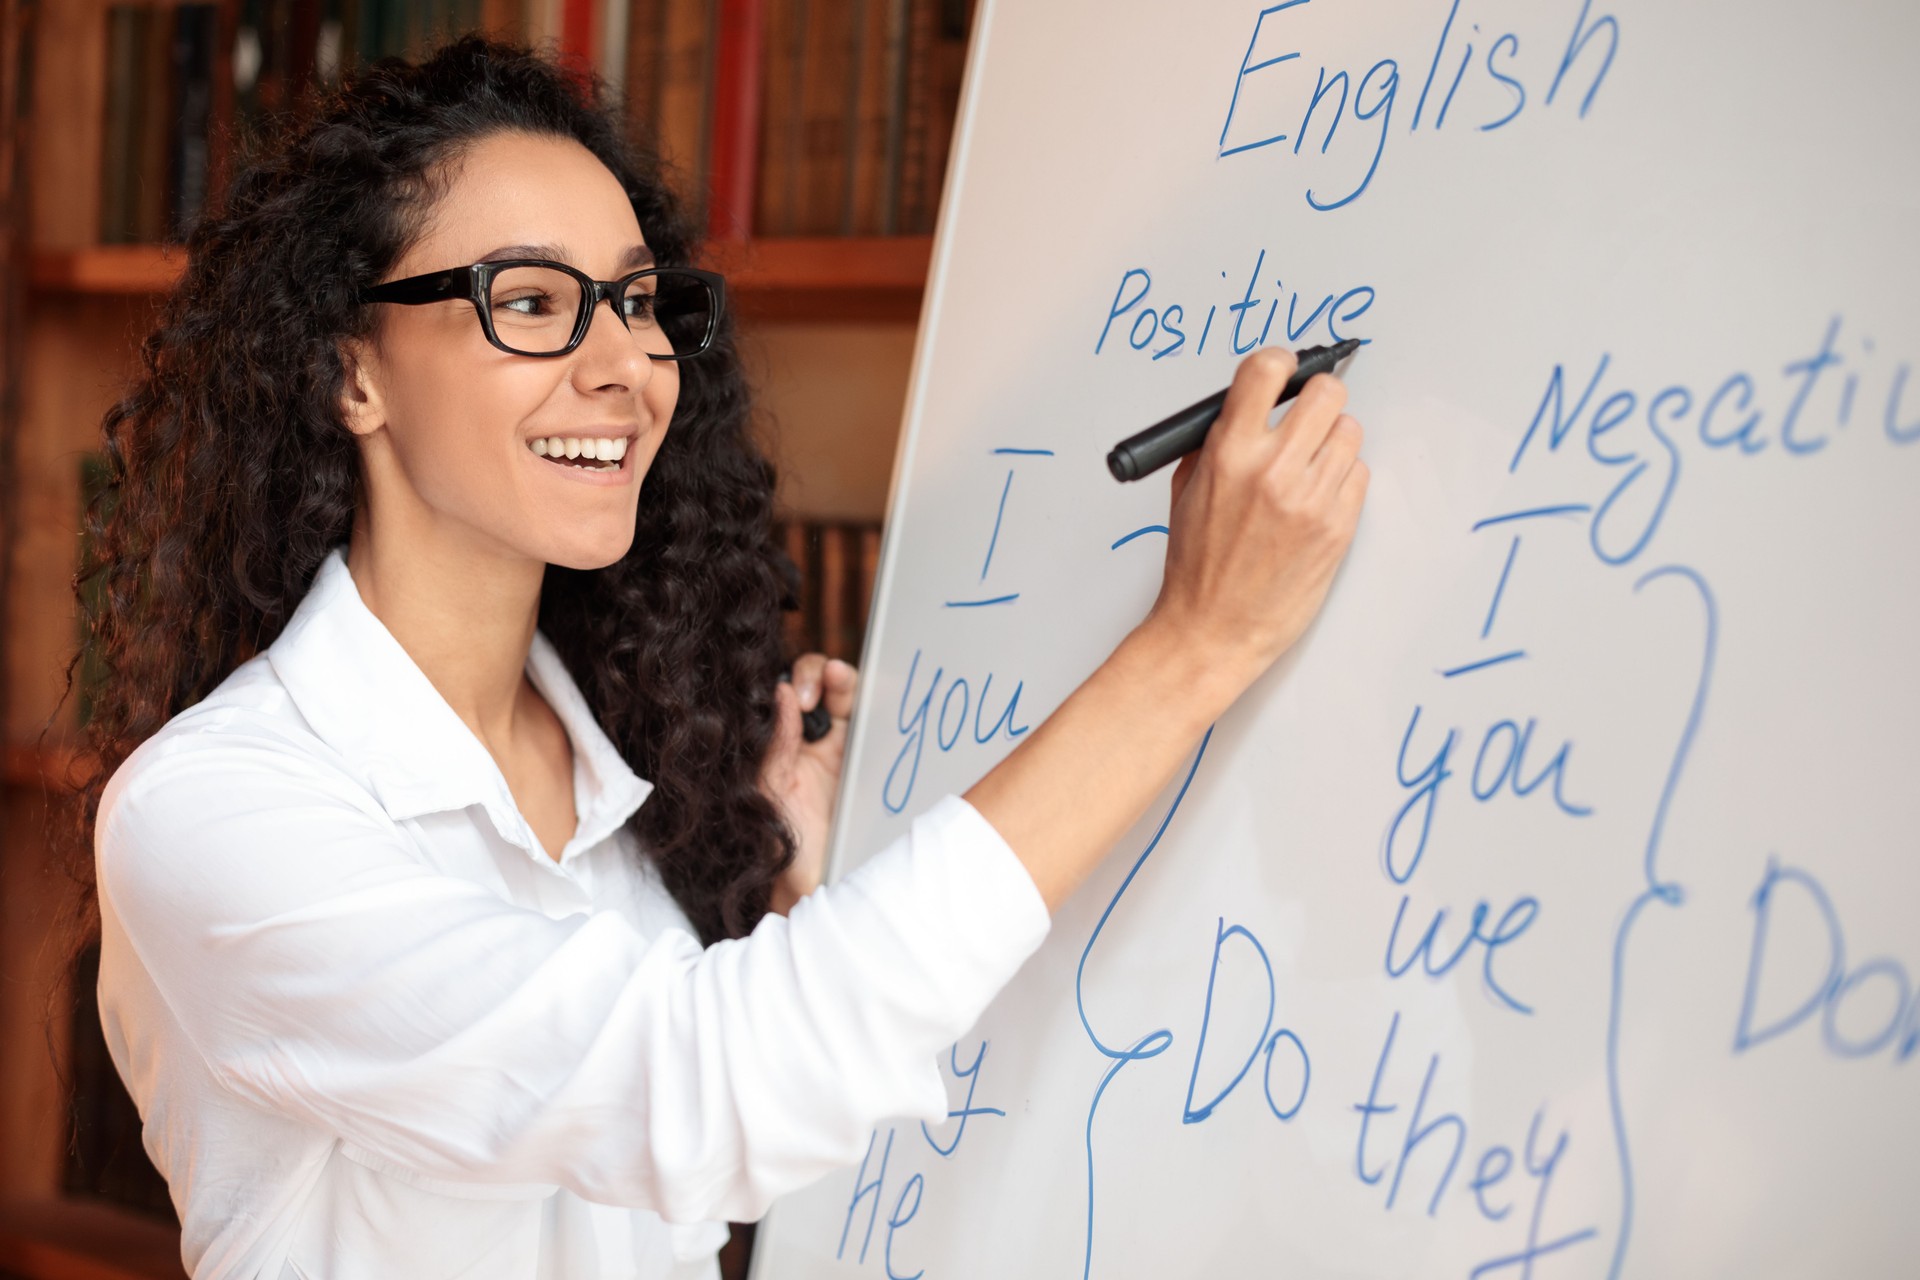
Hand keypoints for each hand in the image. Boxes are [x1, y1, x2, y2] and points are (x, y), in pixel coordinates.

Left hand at [759, 653, 857, 913]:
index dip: (793, 681)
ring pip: (854, 701)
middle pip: (824, 686)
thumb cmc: (782, 846)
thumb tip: (783, 696)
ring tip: (839, 681)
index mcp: (783, 743)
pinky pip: (881, 730)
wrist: (813, 889)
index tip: (796, 694)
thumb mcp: (769, 793)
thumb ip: (775, 747)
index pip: (788, 693)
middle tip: (823, 684)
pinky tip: (875, 705)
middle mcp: (814, 741)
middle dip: (823, 674)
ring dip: (848, 683)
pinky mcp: (875, 765)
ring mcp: (847, 751)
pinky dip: (881, 709)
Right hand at [1144, 344, 1369, 693]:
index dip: (1280, 362)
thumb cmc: (1197, 567)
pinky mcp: (1338, 527)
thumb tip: (1248, 406)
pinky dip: (1343, 480)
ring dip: (1333, 442)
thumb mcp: (1186, 491)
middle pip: (1326, 393)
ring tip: (1310, 466)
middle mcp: (1274, 470)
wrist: (1213, 630)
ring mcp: (1312, 499)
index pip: (1266, 371)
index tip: (1284, 368)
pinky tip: (1318, 499)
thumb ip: (1217, 441)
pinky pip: (1360, 475)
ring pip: (1351, 432)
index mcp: (1228, 454)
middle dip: (1317, 399)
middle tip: (1308, 416)